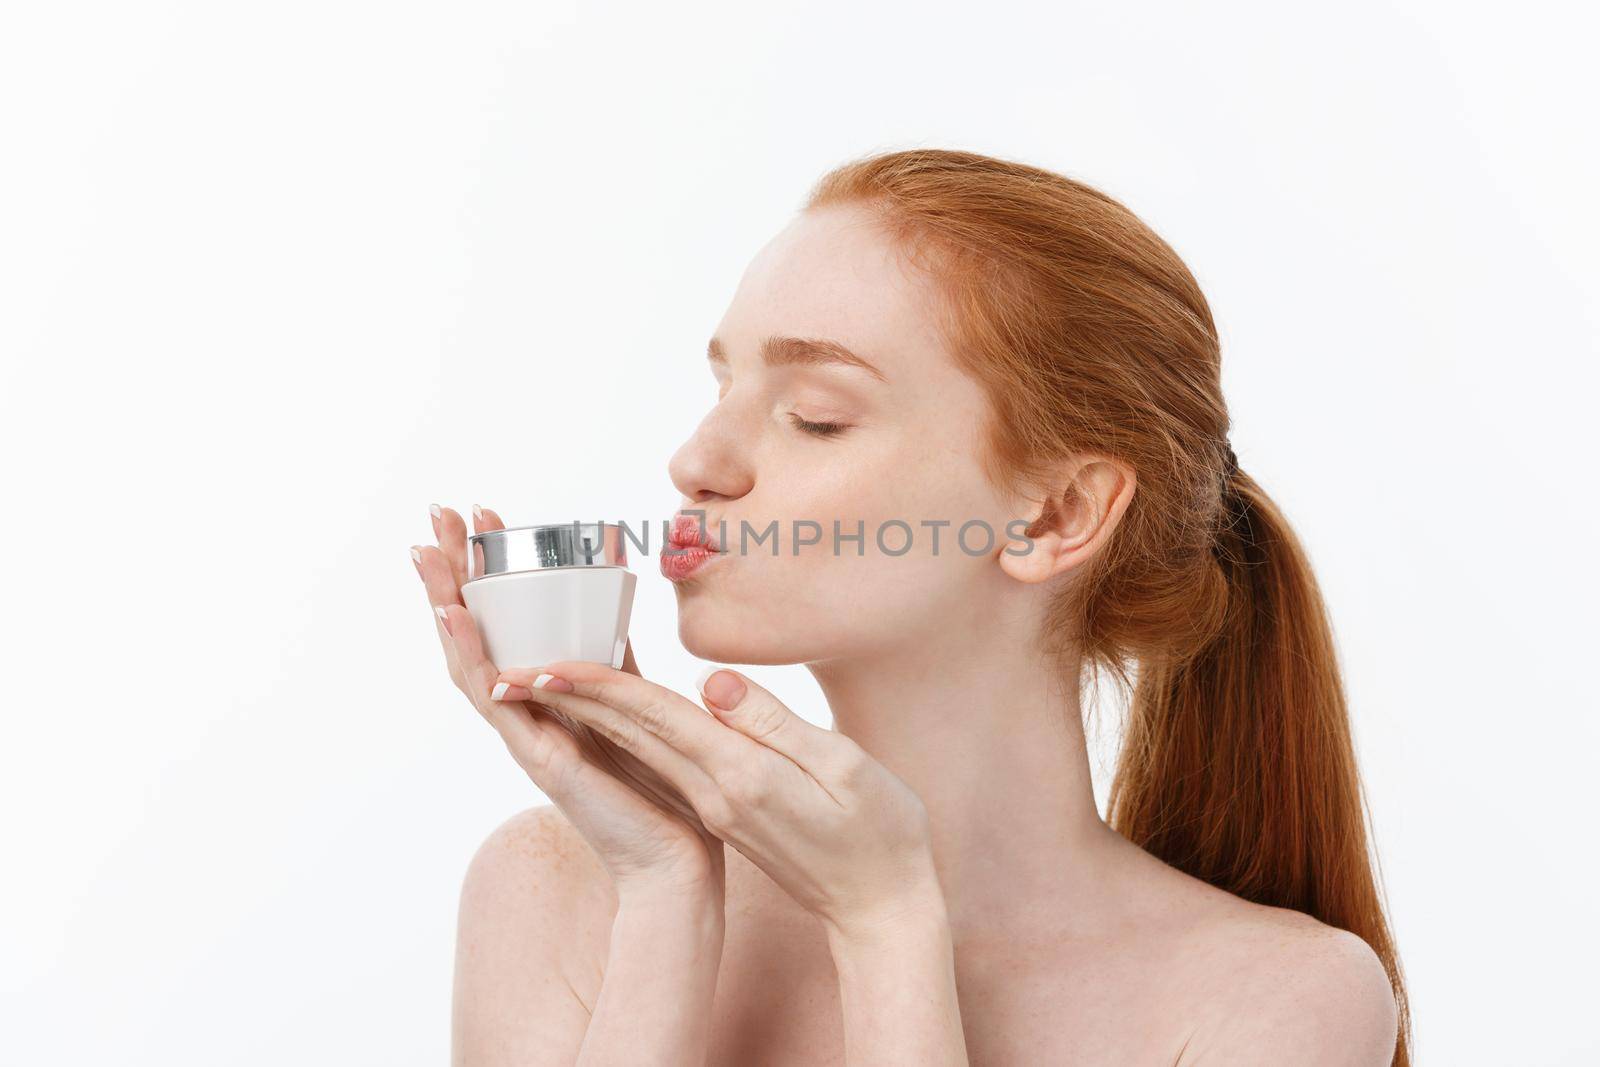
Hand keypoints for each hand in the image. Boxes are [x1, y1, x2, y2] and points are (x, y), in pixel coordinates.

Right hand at [413, 505, 723, 904]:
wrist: (676, 858)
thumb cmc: (657, 789)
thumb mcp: (633, 702)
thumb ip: (612, 661)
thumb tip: (607, 608)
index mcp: (542, 698)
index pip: (500, 622)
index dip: (486, 569)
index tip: (479, 515)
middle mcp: (523, 715)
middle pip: (472, 635)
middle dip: (452, 572)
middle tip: (434, 515)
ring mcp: (524, 736)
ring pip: (469, 662)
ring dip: (446, 604)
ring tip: (427, 554)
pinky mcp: (538, 758)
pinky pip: (496, 702)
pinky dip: (474, 656)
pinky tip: (457, 618)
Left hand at [490, 661, 946, 940]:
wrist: (882, 908)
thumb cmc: (882, 835)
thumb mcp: (844, 768)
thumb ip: (775, 724)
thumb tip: (711, 682)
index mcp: (740, 777)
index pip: (655, 718)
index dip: (600, 685)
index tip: (547, 663)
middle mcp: (714, 791)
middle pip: (629, 729)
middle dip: (570, 693)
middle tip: (517, 667)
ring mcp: (715, 804)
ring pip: (639, 743)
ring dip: (587, 709)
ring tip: (541, 678)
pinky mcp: (723, 809)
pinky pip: (663, 756)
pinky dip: (627, 725)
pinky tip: (611, 706)